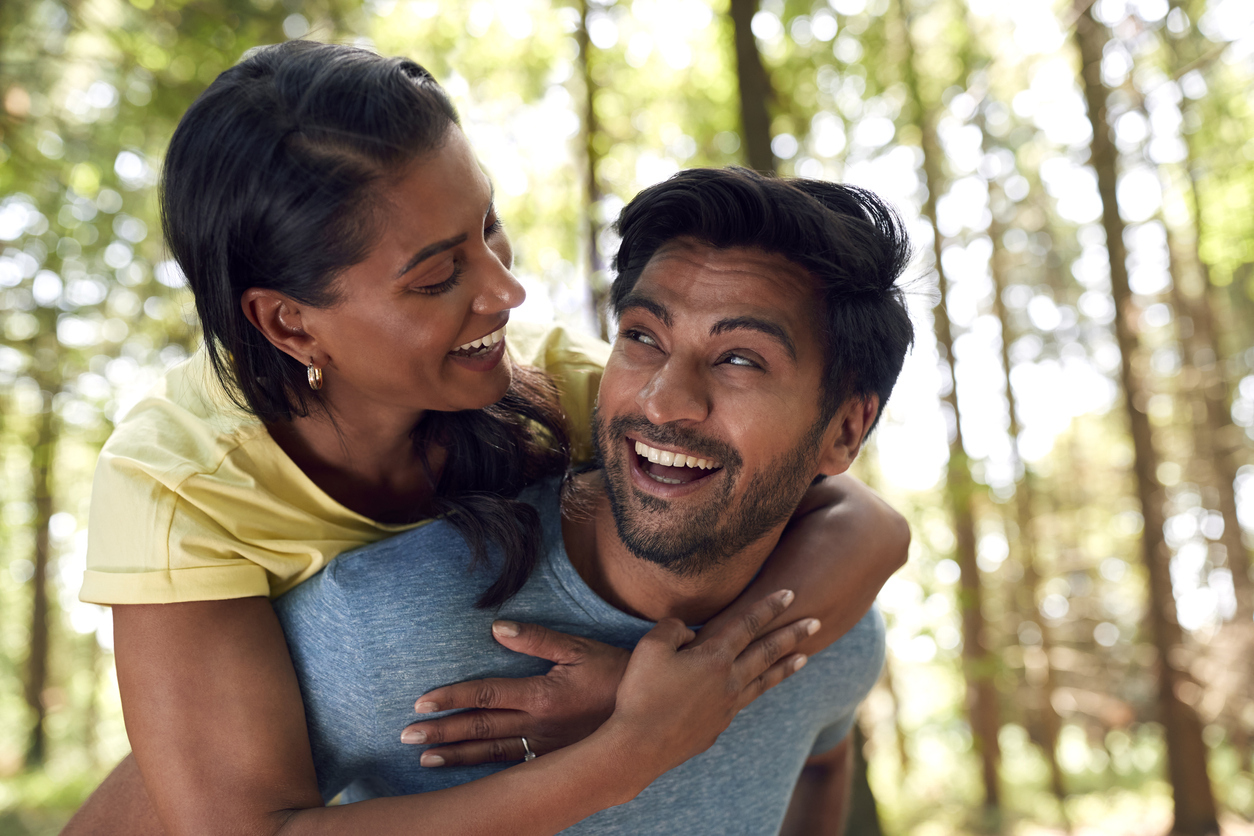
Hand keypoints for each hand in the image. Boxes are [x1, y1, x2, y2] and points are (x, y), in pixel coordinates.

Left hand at [401, 622, 629, 766]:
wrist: (649, 714)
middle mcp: (537, 726)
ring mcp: (545, 747)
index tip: (421, 703)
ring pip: (492, 753)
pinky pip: (514, 767)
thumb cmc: (615, 674)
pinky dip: (486, 771)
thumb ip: (537, 639)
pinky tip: (467, 773)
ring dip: (457, 755)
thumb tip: (499, 628)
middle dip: (441, 732)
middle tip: (406, 735)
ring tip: (425, 758)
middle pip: (480, 729)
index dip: (452, 698)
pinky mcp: (554, 759)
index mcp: (541, 696)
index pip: (486, 695)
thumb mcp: (580, 649)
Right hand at [607, 589, 818, 775]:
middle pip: (767, 652)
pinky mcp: (716, 728)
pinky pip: (741, 704)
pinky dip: (753, 692)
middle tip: (816, 622)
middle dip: (793, 634)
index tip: (790, 593)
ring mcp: (726, 707)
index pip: (748, 624)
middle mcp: (729, 681)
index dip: (769, 606)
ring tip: (805, 658)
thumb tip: (689, 632)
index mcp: (715, 657)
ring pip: (764, 682)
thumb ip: (673, 628)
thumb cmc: (640, 693)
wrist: (638, 746)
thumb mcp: (651, 647)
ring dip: (785, 668)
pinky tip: (751, 691)